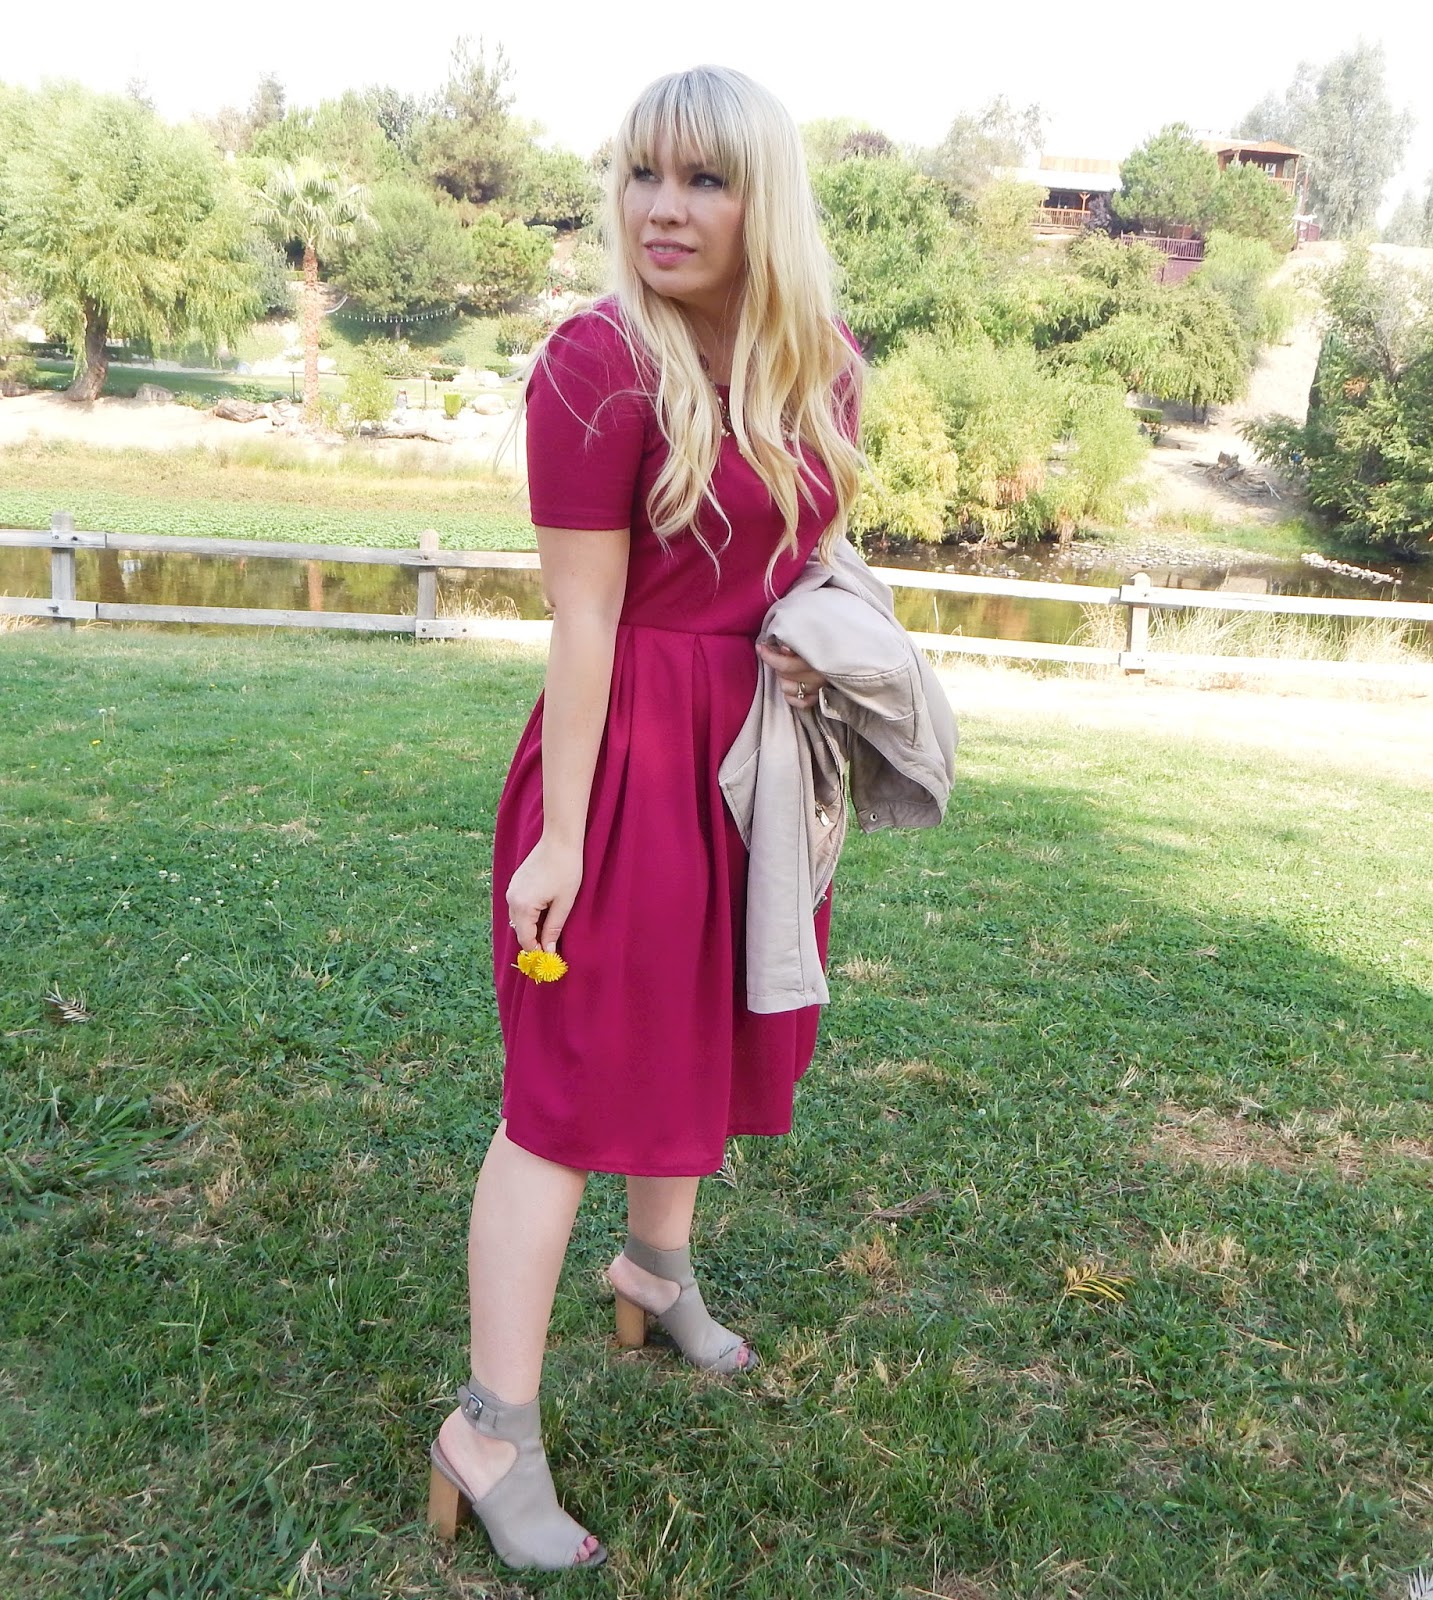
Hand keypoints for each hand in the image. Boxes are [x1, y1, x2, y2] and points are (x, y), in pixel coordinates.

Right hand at [506, 837, 582, 952]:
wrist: (559, 840)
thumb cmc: (566, 870)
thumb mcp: (564, 903)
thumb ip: (553, 928)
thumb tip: (547, 950)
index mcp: (523, 905)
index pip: (525, 938)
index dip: (535, 952)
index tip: (547, 961)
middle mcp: (511, 898)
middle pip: (519, 929)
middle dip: (532, 941)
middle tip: (549, 951)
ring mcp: (511, 889)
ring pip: (517, 918)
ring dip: (530, 928)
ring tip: (547, 935)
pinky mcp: (515, 882)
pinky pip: (518, 905)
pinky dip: (527, 915)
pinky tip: (543, 915)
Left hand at [756, 637, 825, 710]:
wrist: (854, 654)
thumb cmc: (830, 640)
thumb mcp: (816, 634)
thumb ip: (799, 641)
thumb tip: (783, 649)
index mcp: (817, 658)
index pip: (785, 665)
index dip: (770, 656)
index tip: (761, 647)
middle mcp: (819, 675)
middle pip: (785, 675)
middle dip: (776, 664)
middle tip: (776, 654)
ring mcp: (820, 688)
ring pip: (789, 689)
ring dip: (783, 679)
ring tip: (786, 669)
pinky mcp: (821, 697)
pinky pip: (801, 703)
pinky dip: (793, 697)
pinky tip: (792, 687)